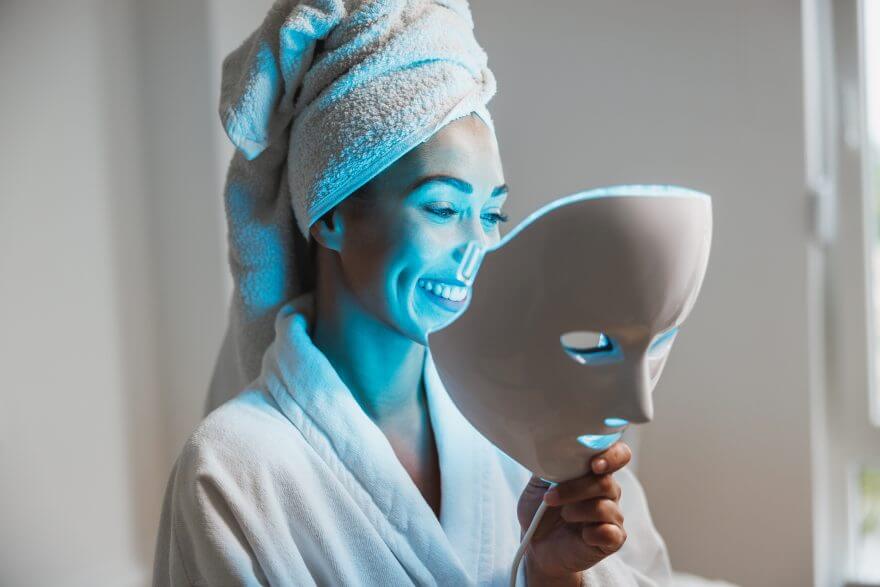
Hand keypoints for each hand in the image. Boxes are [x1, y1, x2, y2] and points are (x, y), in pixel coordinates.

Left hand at [516, 441, 631, 585]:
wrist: (535, 543)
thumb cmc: (540, 509)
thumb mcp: (539, 481)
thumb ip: (550, 462)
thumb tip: (550, 446)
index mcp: (594, 472)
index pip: (618, 455)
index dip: (613, 456)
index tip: (594, 464)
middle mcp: (608, 491)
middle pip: (605, 482)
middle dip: (574, 489)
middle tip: (550, 497)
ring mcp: (612, 516)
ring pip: (605, 507)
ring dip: (577, 511)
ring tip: (562, 515)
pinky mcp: (612, 540)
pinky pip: (611, 533)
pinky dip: (593, 533)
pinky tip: (582, 534)